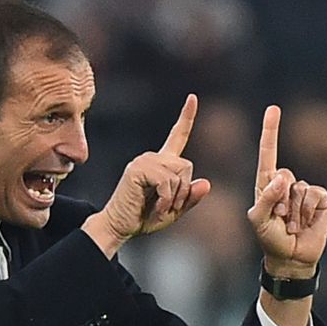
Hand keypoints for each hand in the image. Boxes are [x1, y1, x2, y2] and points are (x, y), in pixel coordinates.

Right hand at [84, 95, 210, 254]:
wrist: (120, 227)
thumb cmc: (145, 218)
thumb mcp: (175, 210)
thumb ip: (190, 198)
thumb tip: (206, 183)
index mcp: (163, 163)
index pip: (177, 136)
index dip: (187, 117)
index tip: (192, 98)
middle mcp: (153, 157)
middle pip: (187, 165)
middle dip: (184, 191)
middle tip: (169, 207)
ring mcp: (144, 161)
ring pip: (178, 174)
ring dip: (174, 198)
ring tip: (160, 208)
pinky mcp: (138, 169)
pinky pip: (167, 182)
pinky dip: (166, 200)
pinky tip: (156, 208)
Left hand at [247, 105, 326, 277]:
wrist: (292, 257)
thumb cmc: (271, 238)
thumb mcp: (259, 221)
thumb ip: (267, 199)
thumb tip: (281, 179)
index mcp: (266, 185)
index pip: (268, 154)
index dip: (270, 132)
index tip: (273, 109)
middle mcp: (285, 184)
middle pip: (283, 174)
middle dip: (281, 200)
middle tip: (281, 220)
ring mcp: (304, 191)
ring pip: (299, 189)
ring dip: (294, 212)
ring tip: (292, 226)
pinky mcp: (320, 198)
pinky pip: (314, 195)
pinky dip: (308, 212)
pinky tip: (306, 224)